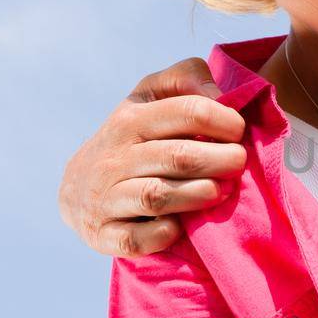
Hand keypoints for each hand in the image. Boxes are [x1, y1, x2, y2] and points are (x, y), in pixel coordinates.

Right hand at [58, 57, 247, 256]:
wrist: (78, 190)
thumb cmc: (133, 139)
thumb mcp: (150, 98)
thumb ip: (183, 79)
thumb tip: (216, 92)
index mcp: (130, 119)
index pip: (187, 111)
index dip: (225, 120)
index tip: (238, 132)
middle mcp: (115, 157)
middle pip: (179, 156)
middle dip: (221, 160)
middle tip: (238, 163)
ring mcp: (106, 197)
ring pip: (158, 196)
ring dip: (198, 194)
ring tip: (219, 191)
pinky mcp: (104, 234)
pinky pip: (135, 238)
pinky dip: (162, 234)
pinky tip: (179, 227)